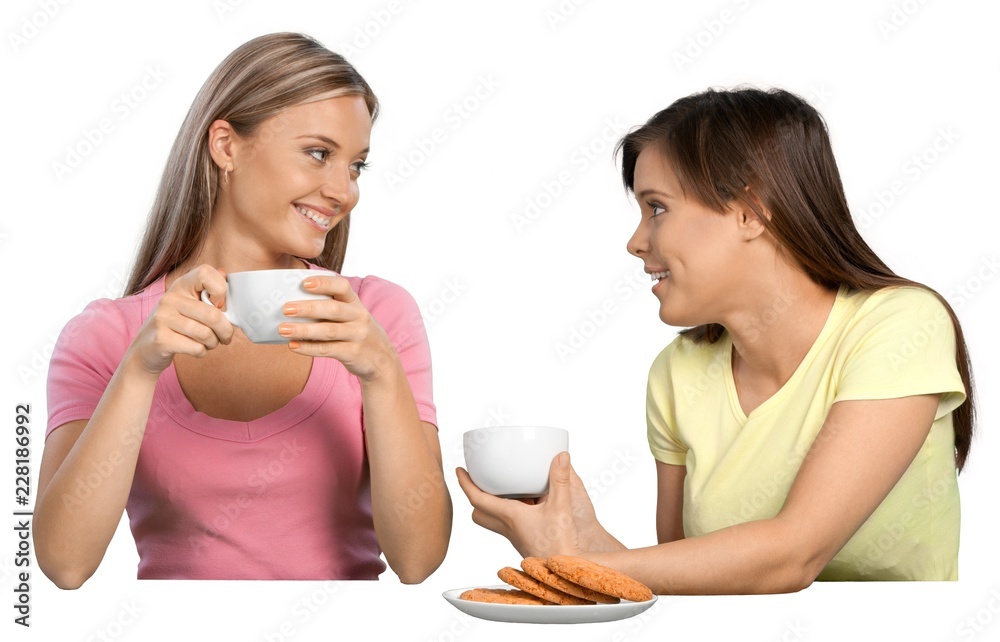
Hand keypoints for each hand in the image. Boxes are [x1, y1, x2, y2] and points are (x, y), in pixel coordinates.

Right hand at [127, 264, 233, 377]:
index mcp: (181, 285)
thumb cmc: (177, 325)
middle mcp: (170, 298)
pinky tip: (196, 349)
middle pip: (213, 314)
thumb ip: (208, 292)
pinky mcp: (161, 339)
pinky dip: (202, 352)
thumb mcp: (190, 304)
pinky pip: (196, 348)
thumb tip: (226, 276)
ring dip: (213, 343)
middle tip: (225, 336)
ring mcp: (163, 318)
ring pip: (205, 334)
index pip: (205, 273)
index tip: (220, 306)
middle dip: (226, 330)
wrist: (146, 349)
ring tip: (209, 343)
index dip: (221, 290)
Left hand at [278, 274, 396, 381]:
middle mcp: (359, 317)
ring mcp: (357, 336)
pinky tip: (293, 345)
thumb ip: (330, 306)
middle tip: (286, 308)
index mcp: (355, 302)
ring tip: (283, 329)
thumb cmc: (356, 332)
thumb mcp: (351, 315)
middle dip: (308, 308)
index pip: (342, 287)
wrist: (381, 360)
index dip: (324, 283)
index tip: (304, 283)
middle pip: (333, 309)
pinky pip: (328, 350)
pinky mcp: (352, 353)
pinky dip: (309, 348)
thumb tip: (291, 300)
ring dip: (304, 330)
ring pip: (328, 331)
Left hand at [457, 452, 617, 557]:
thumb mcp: (561, 508)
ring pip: (493, 520)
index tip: (459, 471)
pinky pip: (509, 523)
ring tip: (503, 488)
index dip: (465, 484)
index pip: (477, 499)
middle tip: (479, 481)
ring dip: (492, 505)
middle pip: (479, 513)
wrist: (565, 574)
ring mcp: (515, 536)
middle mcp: (508, 527)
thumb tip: (561, 456)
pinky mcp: (524, 540)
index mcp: (510, 516)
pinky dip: (511, 510)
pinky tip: (529, 503)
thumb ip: (560, 480)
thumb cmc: (559, 546)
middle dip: (475, 497)